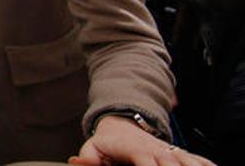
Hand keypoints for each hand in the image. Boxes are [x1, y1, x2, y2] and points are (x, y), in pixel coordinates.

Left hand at [69, 116, 214, 165]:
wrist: (121, 121)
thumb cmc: (106, 141)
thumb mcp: (92, 148)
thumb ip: (87, 158)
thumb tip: (77, 162)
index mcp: (136, 149)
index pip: (147, 159)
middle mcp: (157, 149)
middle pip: (172, 163)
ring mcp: (169, 151)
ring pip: (187, 160)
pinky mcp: (178, 154)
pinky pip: (197, 160)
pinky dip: (205, 164)